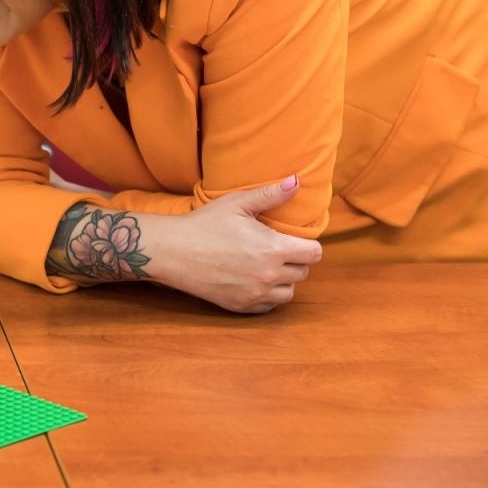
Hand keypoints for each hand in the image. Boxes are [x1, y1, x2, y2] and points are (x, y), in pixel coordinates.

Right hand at [148, 177, 323, 313]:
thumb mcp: (237, 203)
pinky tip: (253, 280)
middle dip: (294, 261)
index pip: (314, 253)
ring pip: (288, 293)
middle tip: (274, 250)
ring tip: (266, 266)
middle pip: (303, 273)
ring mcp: (256, 294)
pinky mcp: (242, 306)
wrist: (173, 251)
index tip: (293, 240)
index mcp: (274, 249)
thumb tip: (297, 181)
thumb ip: (271, 194)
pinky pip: (269, 306)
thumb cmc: (205, 223)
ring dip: (283, 281)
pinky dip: (267, 295)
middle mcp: (269, 276)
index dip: (307, 245)